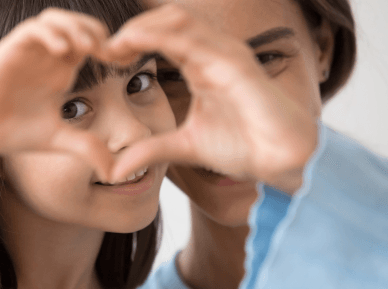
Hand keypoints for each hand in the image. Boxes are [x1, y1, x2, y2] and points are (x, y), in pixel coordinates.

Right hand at [0, 8, 112, 179]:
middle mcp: (46, 56)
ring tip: (88, 47)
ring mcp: (29, 51)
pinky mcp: (9, 49)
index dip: (110, 47)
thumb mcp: (59, 140)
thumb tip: (114, 173)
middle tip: (107, 51)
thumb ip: (87, 148)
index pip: (90, 43)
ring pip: (55, 18)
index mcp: (61, 70)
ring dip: (75, 26)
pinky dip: (51, 33)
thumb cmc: (13, 133)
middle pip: (77, 23)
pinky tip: (62, 52)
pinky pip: (33, 29)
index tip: (122, 62)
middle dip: (96, 31)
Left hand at [102, 4, 317, 190]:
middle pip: (168, 20)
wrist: (281, 161)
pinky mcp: (237, 65)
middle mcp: (213, 53)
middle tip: (105, 49)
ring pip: (181, 20)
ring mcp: (227, 55)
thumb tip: (114, 170)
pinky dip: (162, 36)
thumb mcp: (184, 147)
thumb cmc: (243, 146)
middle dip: (134, 28)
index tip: (105, 57)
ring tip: (116, 44)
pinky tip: (136, 43)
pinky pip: (196, 39)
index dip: (132, 40)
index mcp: (201, 65)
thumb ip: (151, 150)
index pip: (163, 36)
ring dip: (143, 26)